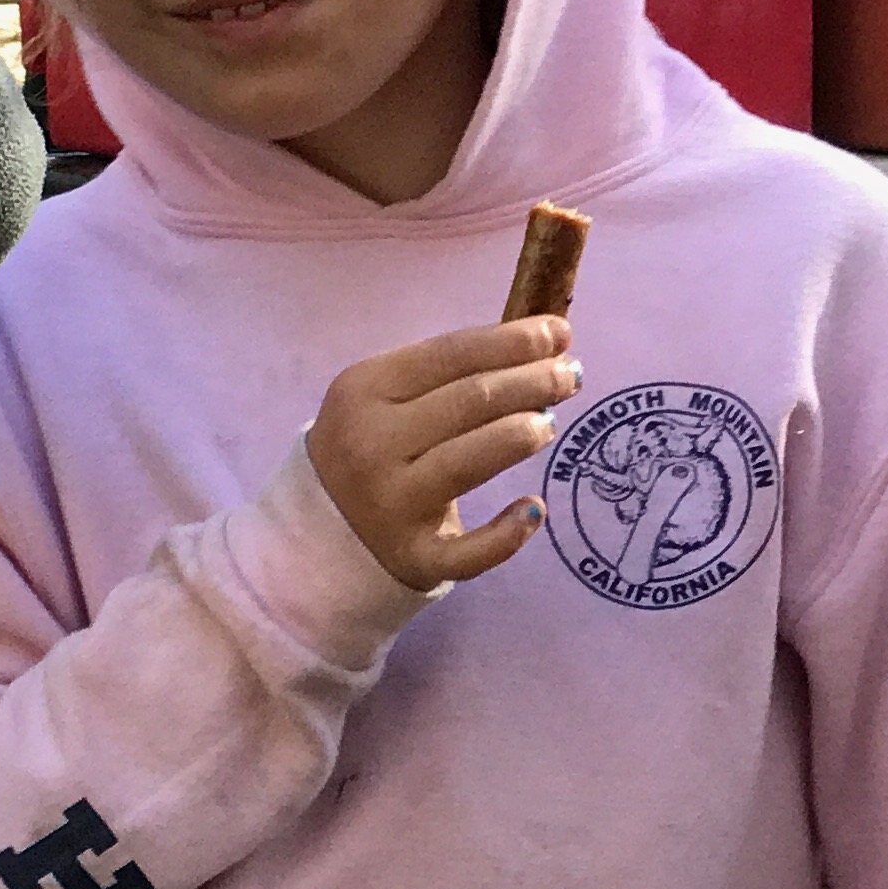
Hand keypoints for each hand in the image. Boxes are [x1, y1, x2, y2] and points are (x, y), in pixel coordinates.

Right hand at [306, 318, 578, 586]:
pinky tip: (534, 509)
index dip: (512, 341)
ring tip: (550, 422)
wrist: (318, 526)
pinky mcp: (412, 556)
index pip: (451, 355)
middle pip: (469, 402)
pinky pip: (468, 551)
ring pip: (470, 461)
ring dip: (522, 434)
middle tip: (569, 375)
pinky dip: (507, 533)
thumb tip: (542, 343)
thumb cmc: (369, 443)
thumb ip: (448, 371)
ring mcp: (390, 503)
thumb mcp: (383, 396)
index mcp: (362, 391)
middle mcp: (372, 445)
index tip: (559, 333)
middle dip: (532, 381)